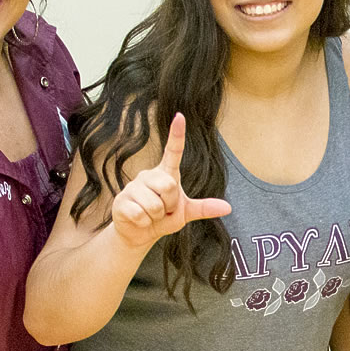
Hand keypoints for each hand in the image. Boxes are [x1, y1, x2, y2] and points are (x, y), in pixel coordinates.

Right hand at [109, 113, 232, 249]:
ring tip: (150, 215)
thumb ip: (204, 208)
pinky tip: (139, 220)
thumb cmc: (162, 218)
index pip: (173, 151)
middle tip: (163, 210)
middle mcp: (148, 175)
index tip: (180, 116)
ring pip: (154, 205)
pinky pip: (140, 215)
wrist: (139, 234)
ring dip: (156, 217)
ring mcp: (133, 187)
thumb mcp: (185, 213)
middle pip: (169, 186)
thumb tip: (228, 207)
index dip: (176, 135)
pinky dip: (144, 223)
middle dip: (170, 205)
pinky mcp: (121, 201)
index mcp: (166, 174)